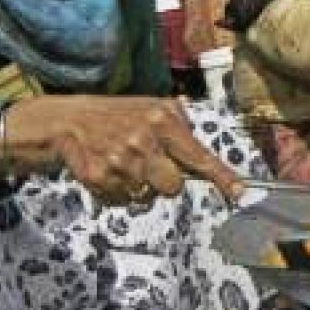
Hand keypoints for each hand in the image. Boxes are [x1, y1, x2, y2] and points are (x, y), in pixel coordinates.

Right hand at [0, 96, 242, 205]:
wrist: (69, 121)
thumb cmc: (120, 115)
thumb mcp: (153, 107)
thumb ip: (181, 126)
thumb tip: (204, 156)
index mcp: (163, 119)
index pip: (197, 155)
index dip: (221, 177)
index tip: (241, 194)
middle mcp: (143, 139)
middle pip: (173, 188)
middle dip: (164, 181)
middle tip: (148, 163)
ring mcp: (119, 160)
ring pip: (146, 197)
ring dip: (138, 186)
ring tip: (123, 163)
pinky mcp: (98, 177)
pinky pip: (121, 201)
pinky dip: (116, 192)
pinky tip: (107, 171)